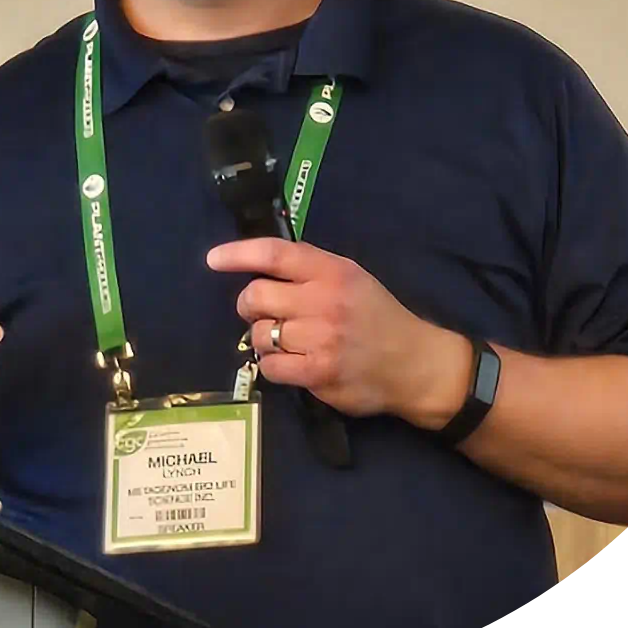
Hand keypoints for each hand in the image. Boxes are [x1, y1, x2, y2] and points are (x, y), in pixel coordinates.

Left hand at [207, 239, 472, 425]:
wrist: (414, 364)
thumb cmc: (377, 316)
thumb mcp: (351, 278)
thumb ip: (310, 270)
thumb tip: (258, 267)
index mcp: (332, 271)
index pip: (274, 254)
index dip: (238, 254)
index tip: (213, 259)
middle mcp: (323, 300)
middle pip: (255, 296)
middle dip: (249, 305)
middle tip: (261, 312)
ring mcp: (320, 339)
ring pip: (259, 334)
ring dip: (263, 339)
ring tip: (284, 341)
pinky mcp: (318, 373)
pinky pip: (271, 367)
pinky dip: (273, 366)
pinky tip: (291, 363)